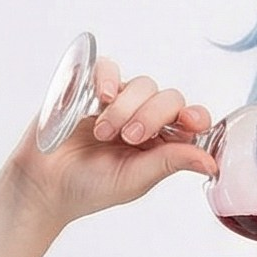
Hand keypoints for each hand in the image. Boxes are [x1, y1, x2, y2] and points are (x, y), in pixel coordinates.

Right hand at [7, 59, 219, 224]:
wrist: (45, 184)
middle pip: (167, 97)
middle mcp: (143, 118)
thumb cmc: (91, 188)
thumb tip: (212, 163)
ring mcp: (118, 102)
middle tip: (130, 137)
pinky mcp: (90, 88)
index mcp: (160, 142)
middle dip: (152, 115)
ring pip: (141, 84)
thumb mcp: (136, 179)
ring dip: (126, 107)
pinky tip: (100, 98)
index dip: (194, 116)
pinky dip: (108, 79)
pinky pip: (109, 68)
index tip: (190, 121)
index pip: (189, 118)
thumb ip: (171, 163)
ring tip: (105, 132)